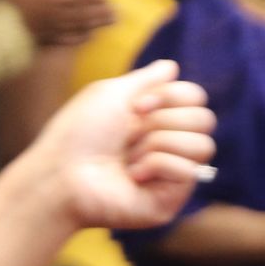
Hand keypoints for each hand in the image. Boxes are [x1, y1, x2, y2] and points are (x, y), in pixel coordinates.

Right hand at [7, 0, 115, 46]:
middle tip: (117, 12)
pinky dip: (79, 38)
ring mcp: (49, 31)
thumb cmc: (5, 5)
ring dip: (96, 25)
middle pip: (81, 15)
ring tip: (112, 22)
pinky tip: (90, 36)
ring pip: (77, 28)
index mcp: (47, 1)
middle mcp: (52, 17)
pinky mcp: (45, 42)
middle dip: (100, 13)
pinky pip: (66, 40)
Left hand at [26, 59, 215, 232]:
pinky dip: (156, 166)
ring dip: (157, 144)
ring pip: (202, 145)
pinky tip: (131, 176)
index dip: (172, 96)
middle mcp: (168, 144)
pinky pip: (188, 171)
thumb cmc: (77, 133)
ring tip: (127, 157)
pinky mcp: (171, 199)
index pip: (196, 98)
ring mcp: (171, 174)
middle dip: (163, 121)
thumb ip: (145, 79)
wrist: (61, 173)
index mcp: (155, 118)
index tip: (137, 106)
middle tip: (129, 133)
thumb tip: (171, 66)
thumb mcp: (110, 93)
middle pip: (204, 119)